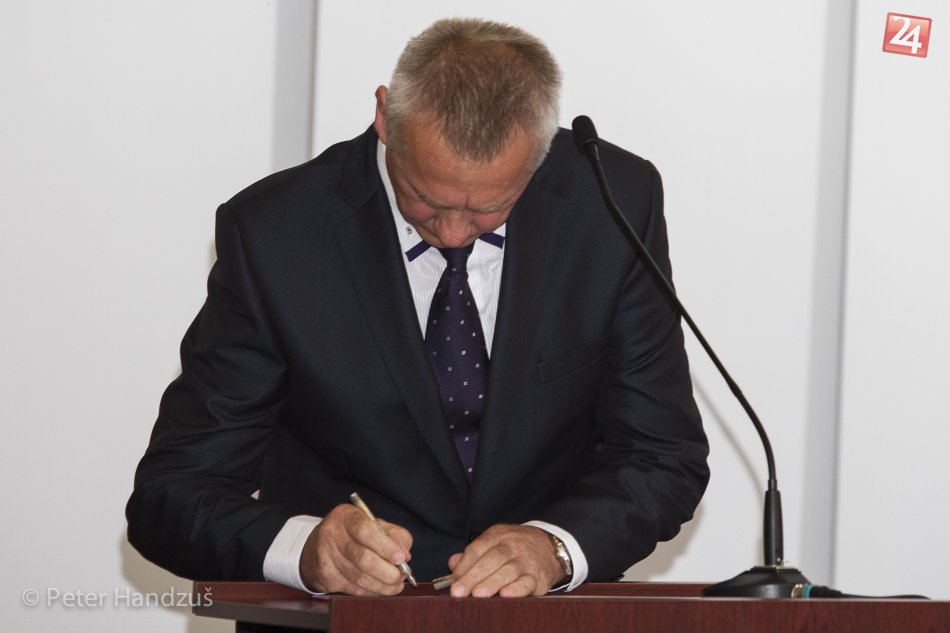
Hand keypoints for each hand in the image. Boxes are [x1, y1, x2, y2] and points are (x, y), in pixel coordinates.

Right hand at [299, 503, 412, 595]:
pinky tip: (380, 589)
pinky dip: (371, 592)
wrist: (319, 545)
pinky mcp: (324, 575)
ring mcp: (325, 556)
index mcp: (346, 516)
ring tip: (395, 585)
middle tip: (401, 576)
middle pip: (362, 558)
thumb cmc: (354, 533)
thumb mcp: (375, 525)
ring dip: (382, 585)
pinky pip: (352, 588)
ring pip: (358, 577)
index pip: (366, 531)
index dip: (386, 546)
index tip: (401, 558)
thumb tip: (405, 555)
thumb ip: (395, 535)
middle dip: (387, 571)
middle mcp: (332, 534)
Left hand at [446, 524, 564, 597]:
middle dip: (473, 576)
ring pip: (508, 571)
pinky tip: (506, 595)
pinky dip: (517, 589)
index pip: (477, 549)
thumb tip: (452, 563)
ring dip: (492, 583)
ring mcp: (526, 561)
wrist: (551, 547)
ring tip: (478, 595)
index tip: (453, 582)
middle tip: (459, 592)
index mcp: (497, 536)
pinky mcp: (538, 576)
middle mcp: (512, 546)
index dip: (464, 566)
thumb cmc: (516, 547)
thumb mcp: (495, 541)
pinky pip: (527, 582)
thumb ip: (473, 553)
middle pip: (491, 559)